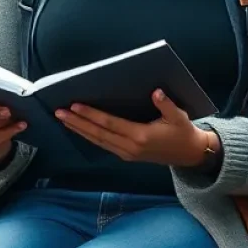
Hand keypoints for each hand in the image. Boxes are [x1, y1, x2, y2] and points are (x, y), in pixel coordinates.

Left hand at [55, 90, 211, 166]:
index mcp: (140, 136)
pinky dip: (89, 136)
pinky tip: (79, 129)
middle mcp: (130, 147)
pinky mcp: (127, 155)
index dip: (91, 115)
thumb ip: (166, 104)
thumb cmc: (182, 132)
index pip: (109, 124)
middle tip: (58, 112)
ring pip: (98, 141)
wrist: (189, 155)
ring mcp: (127, 153)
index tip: (75, 105)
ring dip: (79, 130)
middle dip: (77, 123)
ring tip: (63, 119)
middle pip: (98, 134)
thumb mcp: (179, 116)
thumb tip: (156, 91)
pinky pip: (103, 145)